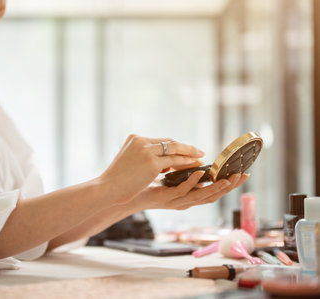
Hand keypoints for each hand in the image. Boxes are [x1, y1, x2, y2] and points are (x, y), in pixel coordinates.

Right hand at [98, 134, 204, 203]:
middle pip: (169, 142)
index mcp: (134, 138)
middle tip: (199, 152)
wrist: (108, 188)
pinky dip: (186, 162)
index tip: (185, 150)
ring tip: (201, 159)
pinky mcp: (152, 162)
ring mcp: (147, 151)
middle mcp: (141, 141)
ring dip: (189, 154)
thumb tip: (163, 164)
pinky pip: (175, 161)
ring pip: (174, 149)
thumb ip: (143, 157)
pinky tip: (195, 166)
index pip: (160, 141)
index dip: (174, 146)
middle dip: (186, 148)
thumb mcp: (128, 161)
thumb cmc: (117, 180)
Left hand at [132, 172, 248, 210]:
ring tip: (229, 178)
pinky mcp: (166, 198)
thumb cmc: (147, 184)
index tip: (244, 173)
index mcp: (188, 195)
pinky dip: (193, 182)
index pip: (213, 191)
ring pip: (201, 196)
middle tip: (244, 176)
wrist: (128, 194)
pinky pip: (182, 190)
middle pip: (213, 196)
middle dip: (230, 187)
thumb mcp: (169, 176)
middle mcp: (185, 200)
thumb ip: (182, 171)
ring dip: (216, 187)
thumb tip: (194, 159)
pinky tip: (200, 173)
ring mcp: (176, 200)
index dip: (229, 184)